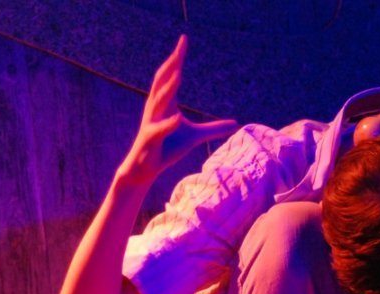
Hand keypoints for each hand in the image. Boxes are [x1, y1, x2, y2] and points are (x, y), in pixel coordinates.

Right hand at [118, 35, 238, 184]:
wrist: (144, 168)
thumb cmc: (167, 148)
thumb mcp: (195, 137)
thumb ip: (214, 129)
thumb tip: (236, 123)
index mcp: (165, 103)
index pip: (171, 75)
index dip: (178, 58)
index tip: (184, 40)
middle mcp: (156, 108)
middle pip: (162, 81)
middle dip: (171, 64)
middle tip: (180, 49)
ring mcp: (151, 123)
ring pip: (158, 102)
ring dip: (169, 89)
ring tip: (179, 75)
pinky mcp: (149, 139)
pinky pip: (159, 129)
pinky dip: (168, 124)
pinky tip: (177, 118)